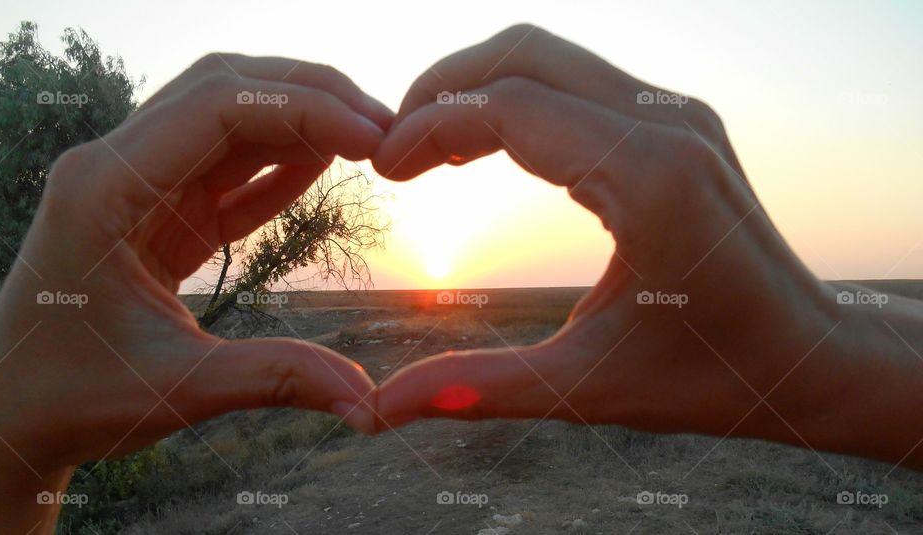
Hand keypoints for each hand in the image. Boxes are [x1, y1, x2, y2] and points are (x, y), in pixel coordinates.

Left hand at [0, 54, 388, 529]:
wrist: (14, 410)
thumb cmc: (72, 395)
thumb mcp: (174, 388)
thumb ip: (275, 378)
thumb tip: (369, 400)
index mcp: (106, 187)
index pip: (217, 108)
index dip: (304, 109)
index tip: (374, 138)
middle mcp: (119, 166)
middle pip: (225, 90)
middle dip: (311, 96)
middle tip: (385, 128)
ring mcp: (140, 183)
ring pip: (231, 120)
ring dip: (301, 121)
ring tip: (370, 142)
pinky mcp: (161, 209)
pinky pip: (229, 167)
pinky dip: (280, 160)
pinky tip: (327, 163)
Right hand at [373, 26, 853, 446]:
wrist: (803, 355)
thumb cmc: (708, 377)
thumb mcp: (584, 387)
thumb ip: (478, 386)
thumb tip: (383, 409)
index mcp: (646, 180)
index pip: (509, 109)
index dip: (430, 130)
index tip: (383, 169)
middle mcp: (665, 126)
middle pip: (524, 55)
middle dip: (442, 89)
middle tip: (394, 148)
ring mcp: (676, 116)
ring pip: (550, 58)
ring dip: (479, 90)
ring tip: (429, 151)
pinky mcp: (677, 123)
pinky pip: (578, 83)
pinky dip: (519, 101)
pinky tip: (487, 149)